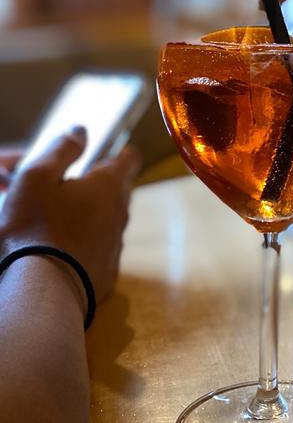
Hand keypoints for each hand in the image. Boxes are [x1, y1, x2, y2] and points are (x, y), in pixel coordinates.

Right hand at [0, 128, 140, 303]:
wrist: (43, 291)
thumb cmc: (36, 227)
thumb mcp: (37, 177)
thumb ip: (61, 150)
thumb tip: (81, 130)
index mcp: (107, 187)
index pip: (126, 162)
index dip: (123, 155)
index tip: (124, 152)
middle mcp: (119, 215)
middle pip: (116, 193)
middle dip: (99, 184)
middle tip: (77, 181)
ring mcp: (114, 248)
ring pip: (107, 223)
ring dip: (90, 215)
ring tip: (64, 214)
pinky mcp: (105, 275)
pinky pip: (98, 251)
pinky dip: (85, 244)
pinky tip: (67, 247)